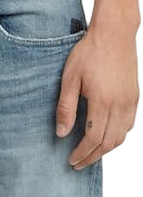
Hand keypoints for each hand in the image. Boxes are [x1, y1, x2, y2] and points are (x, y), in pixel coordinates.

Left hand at [55, 25, 139, 168]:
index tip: (71, 160)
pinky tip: (107, 139)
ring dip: (106, 150)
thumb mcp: (70, 78)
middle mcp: (120, 105)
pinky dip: (118, 138)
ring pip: (121, 137)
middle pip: (108, 143)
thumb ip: (66, 108)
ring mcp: (130, 101)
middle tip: (79, 164)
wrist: (115, 32)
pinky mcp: (136, 97)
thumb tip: (61, 134)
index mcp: (102, 102)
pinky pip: (130, 126)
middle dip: (92, 157)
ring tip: (91, 154)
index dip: (82, 154)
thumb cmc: (89, 52)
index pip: (93, 139)